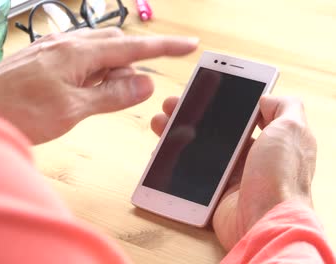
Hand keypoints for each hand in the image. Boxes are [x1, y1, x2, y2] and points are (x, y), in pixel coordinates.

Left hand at [0, 28, 197, 143]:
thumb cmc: (19, 111)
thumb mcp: (73, 109)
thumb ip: (111, 95)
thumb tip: (145, 83)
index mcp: (78, 53)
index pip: (132, 47)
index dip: (164, 47)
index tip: (189, 45)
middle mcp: (66, 44)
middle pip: (115, 45)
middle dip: (132, 63)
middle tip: (133, 91)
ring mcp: (52, 50)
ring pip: (96, 52)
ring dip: (110, 72)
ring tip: (102, 99)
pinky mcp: (42, 60)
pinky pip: (78, 59)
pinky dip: (91, 73)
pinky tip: (83, 91)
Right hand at [151, 95, 316, 249]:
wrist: (265, 221)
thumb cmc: (280, 175)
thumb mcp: (292, 130)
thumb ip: (284, 106)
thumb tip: (266, 97)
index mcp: (266, 141)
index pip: (236, 117)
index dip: (215, 103)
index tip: (197, 91)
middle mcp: (247, 158)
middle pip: (211, 131)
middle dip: (188, 116)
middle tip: (170, 106)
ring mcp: (228, 177)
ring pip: (196, 150)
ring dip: (175, 135)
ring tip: (158, 123)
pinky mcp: (212, 194)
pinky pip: (188, 175)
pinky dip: (173, 163)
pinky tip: (160, 152)